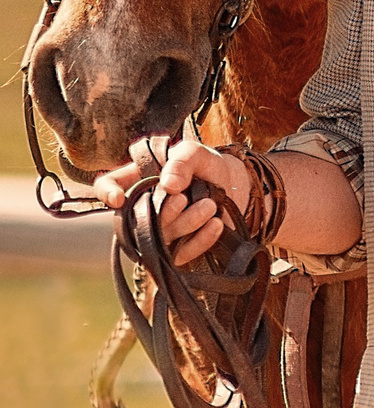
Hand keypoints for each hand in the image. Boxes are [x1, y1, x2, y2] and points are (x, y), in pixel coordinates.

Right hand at [95, 136, 246, 265]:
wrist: (233, 183)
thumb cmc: (204, 165)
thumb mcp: (194, 153)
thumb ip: (181, 162)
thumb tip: (169, 185)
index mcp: (136, 180)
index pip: (107, 185)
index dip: (107, 193)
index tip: (118, 198)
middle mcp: (142, 209)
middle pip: (136, 220)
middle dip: (162, 211)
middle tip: (184, 197)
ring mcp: (160, 231)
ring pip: (161, 238)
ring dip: (186, 222)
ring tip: (210, 205)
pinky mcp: (180, 248)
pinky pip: (182, 254)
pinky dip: (200, 240)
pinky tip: (216, 224)